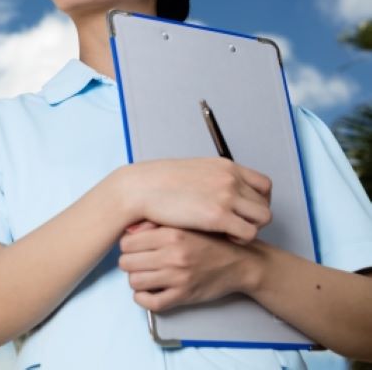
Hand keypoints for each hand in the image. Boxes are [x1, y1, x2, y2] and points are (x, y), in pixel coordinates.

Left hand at [118, 224, 257, 311]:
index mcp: (170, 234)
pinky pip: (151, 302)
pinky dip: (143, 299)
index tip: (134, 248)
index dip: (127, 246)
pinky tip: (148, 291)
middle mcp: (173, 255)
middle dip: (129, 263)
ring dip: (136, 280)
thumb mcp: (184, 223)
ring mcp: (178, 277)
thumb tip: (127, 229)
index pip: (126, 243)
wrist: (239, 262)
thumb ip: (155, 224)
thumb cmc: (209, 240)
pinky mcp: (184, 295)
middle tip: (138, 262)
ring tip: (144, 275)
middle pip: (126, 263)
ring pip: (135, 282)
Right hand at [122, 158, 271, 242]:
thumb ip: (211, 178)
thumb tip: (216, 188)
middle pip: (264, 203)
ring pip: (263, 217)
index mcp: (225, 166)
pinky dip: (242, 238)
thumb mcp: (192, 171)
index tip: (247, 211)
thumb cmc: (157, 183)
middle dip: (254, 217)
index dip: (260, 201)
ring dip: (251, 227)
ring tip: (233, 233)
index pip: (264, 184)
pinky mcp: (218, 216)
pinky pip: (249, 232)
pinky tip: (226, 238)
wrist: (140, 188)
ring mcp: (226, 196)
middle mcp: (230, 178)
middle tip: (237, 226)